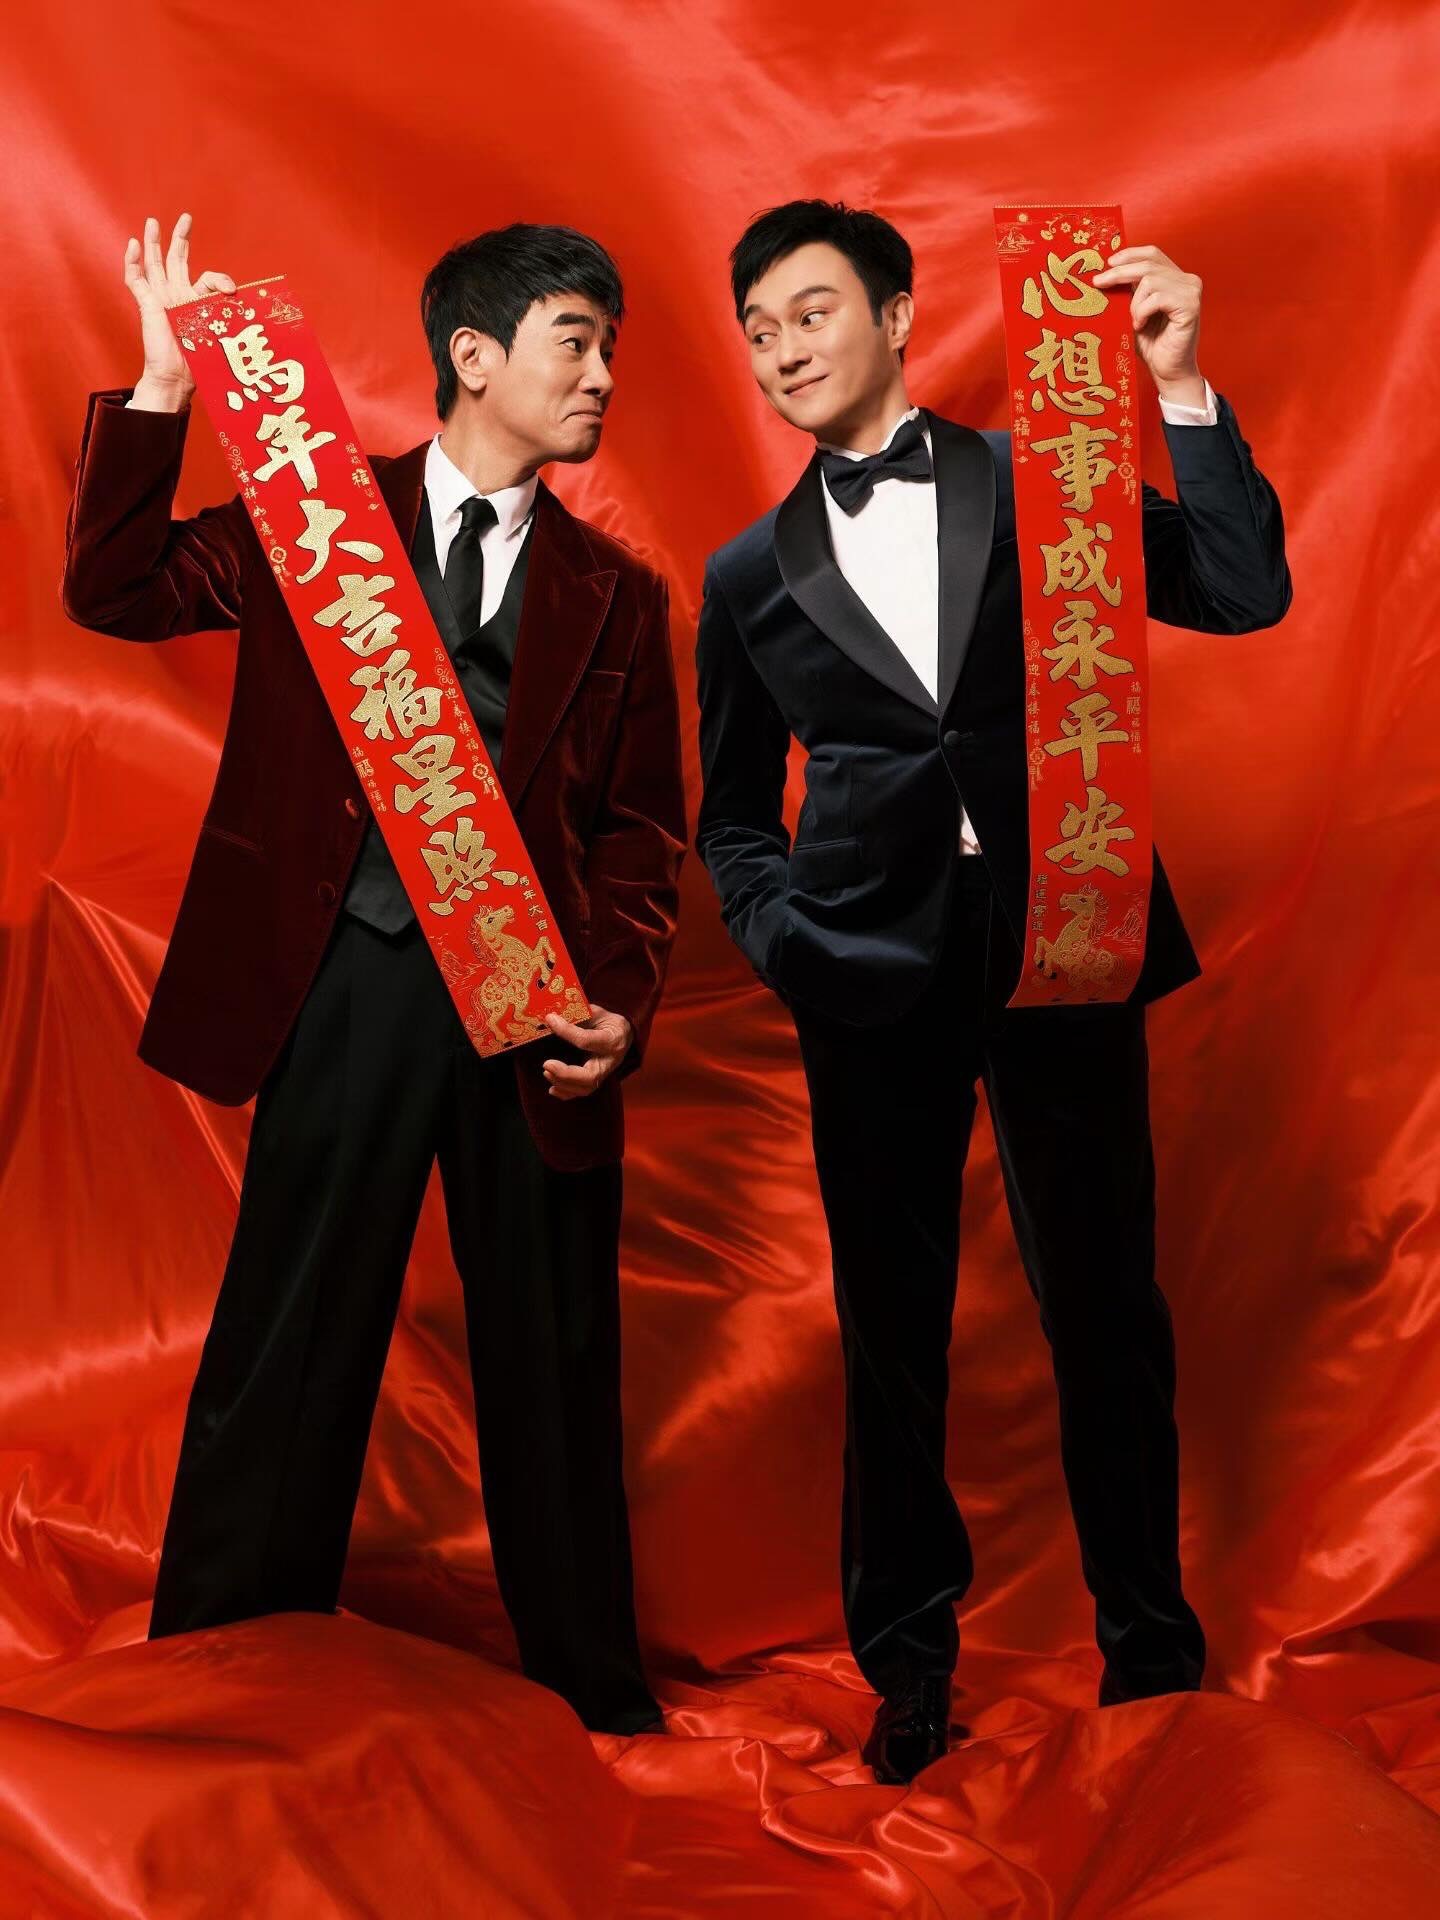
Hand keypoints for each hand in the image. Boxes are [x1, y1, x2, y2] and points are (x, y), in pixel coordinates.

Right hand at [123, 213, 235, 411]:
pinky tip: (132, 244)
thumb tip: (234, 291)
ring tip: (152, 222)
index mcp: (196, 303)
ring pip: (154, 265)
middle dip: (181, 238)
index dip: (220, 279)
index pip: (207, 279)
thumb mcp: (219, 330)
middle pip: (177, 261)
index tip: (231, 289)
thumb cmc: (200, 360)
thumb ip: (225, 308)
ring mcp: (160, 299)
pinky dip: (132, 262)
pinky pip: (136, 280)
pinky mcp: (147, 305)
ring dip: (153, 243)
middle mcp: (177, 297)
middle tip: (186, 218)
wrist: (177, 377)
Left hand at [541, 1004, 632, 1099]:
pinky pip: (582, 1092)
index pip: (586, 1040)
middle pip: (589, 1076)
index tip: (550, 1020)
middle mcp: (609, 1061)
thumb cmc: (607, 1022)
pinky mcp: (597, 1080)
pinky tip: (552, 1088)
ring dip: (563, 1083)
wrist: (622, 1035)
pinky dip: (566, 1093)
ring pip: (585, 1088)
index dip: (566, 1031)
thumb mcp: (598, 1012)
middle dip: (565, 1073)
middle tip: (546, 1064)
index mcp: (612, 1039)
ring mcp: (604, 1073)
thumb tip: (553, 1016)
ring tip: (546, 1072)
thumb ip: (579, 1014)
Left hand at [1091, 243, 1204, 406]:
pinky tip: (1141, 326)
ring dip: (1134, 303)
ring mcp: (1191, 291)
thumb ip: (1128, 292)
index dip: (1129, 254)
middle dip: (1118, 273)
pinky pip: (1157, 297)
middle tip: (1098, 283)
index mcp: (1174, 278)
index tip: (1107, 263)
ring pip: (1150, 280)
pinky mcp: (1191, 305)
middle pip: (1148, 262)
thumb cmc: (1151, 346)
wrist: (1168, 372)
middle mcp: (1186, 280)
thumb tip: (1102, 274)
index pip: (1152, 253)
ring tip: (1134, 322)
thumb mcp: (1133, 312)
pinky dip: (1143, 311)